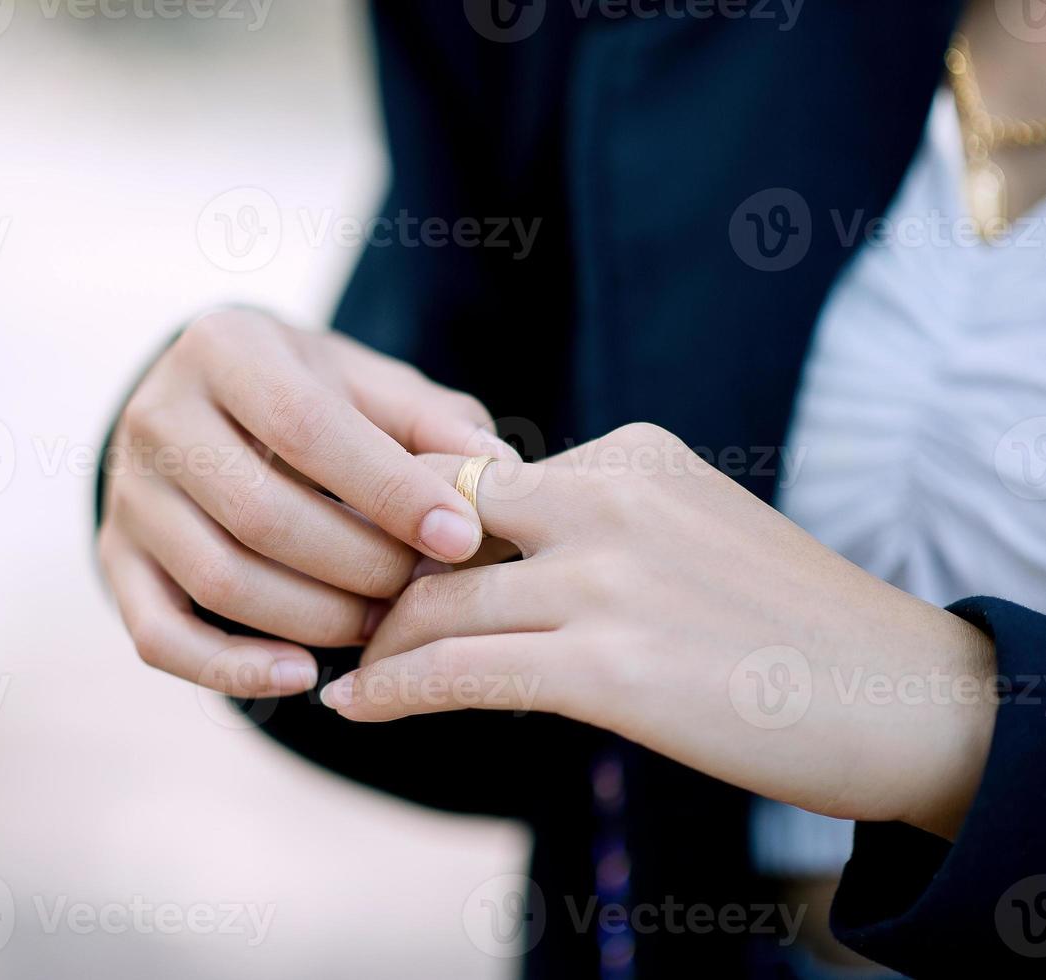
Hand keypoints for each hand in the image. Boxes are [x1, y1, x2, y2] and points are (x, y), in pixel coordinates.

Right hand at [98, 308, 514, 697]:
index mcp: (223, 348)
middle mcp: (156, 416)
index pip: (306, 427)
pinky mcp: (116, 561)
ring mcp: (128, 494)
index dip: (389, 490)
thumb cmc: (305, 393)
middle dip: (359, 564)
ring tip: (383, 624)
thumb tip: (498, 470)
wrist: (206, 402)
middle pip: (261, 514)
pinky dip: (233, 668)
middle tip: (422, 587)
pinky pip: (161, 636)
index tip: (461, 536)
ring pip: (219, 580)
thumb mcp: (365, 382)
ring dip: (316, 617)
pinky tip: (303, 675)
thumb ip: (429, 421)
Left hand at [321, 424, 996, 839]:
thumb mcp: (687, 532)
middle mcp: (611, 495)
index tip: (373, 561)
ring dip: (375, 644)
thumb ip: (594, 524)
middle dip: (376, 569)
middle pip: (435, 522)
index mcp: (630, 452)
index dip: (412, 525)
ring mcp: (609, 577)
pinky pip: (459, 670)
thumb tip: (486, 559)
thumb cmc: (787, 624)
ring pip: (437, 602)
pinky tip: (352, 707)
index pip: (477, 477)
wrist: (902, 696)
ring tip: (346, 673)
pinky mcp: (609, 665)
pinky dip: (390, 690)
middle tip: (339, 611)